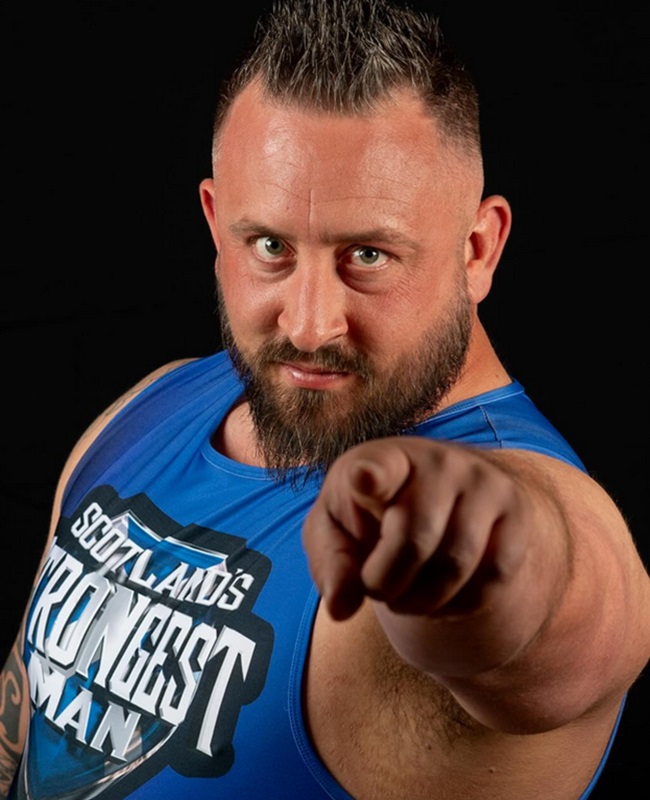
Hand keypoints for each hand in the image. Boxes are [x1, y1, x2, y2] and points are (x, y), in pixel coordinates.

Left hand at [303, 436, 531, 621]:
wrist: (441, 502)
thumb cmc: (372, 516)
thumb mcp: (336, 531)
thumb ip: (330, 563)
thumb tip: (340, 608)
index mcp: (383, 459)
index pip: (379, 465)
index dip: (370, 475)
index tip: (363, 480)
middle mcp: (438, 461)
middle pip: (413, 539)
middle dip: (386, 583)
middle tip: (377, 589)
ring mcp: (483, 483)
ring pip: (456, 565)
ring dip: (422, 601)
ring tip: (405, 597)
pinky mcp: (516, 513)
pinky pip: (493, 579)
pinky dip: (460, 604)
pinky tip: (441, 597)